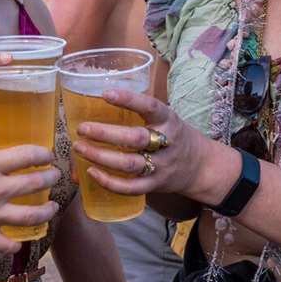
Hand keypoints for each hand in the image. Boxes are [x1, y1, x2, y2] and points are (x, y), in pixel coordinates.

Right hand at [0, 142, 61, 252]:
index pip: (27, 156)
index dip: (43, 154)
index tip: (47, 155)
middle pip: (36, 184)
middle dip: (51, 178)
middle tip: (54, 176)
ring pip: (32, 216)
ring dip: (47, 211)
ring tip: (52, 208)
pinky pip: (8, 244)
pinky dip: (16, 245)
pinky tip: (19, 241)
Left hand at [72, 87, 219, 202]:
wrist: (200, 166)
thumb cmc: (173, 135)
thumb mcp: (165, 118)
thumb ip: (140, 113)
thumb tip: (97, 104)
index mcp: (169, 120)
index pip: (151, 107)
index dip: (129, 99)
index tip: (105, 93)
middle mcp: (167, 143)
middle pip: (136, 138)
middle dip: (106, 134)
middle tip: (82, 128)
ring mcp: (162, 166)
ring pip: (130, 164)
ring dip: (101, 157)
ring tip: (79, 148)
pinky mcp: (155, 185)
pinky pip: (131, 188)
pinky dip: (110, 182)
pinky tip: (92, 172)